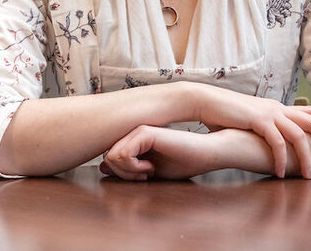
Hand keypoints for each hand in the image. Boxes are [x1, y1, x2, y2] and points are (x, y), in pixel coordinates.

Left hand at [101, 125, 216, 180]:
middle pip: (108, 159)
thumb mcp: (150, 172)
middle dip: (124, 175)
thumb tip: (103, 167)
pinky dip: (134, 167)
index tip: (142, 179)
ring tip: (149, 172)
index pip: (110, 160)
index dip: (122, 175)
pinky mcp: (144, 132)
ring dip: (129, 172)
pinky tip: (150, 168)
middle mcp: (132, 134)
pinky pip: (122, 154)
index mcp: (134, 141)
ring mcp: (137, 131)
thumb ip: (128, 168)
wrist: (206, 153)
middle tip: (145, 177)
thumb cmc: (184, 162)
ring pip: (112, 157)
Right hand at [192, 84, 310, 178]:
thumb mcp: (251, 120)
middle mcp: (277, 108)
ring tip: (308, 176)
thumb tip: (270, 141)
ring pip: (297, 135)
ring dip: (304, 157)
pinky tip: (281, 172)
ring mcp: (269, 113)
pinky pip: (276, 142)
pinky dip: (281, 159)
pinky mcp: (258, 121)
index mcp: (277, 108)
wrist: (207, 101)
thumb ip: (264, 128)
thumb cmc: (226, 114)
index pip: (309, 110)